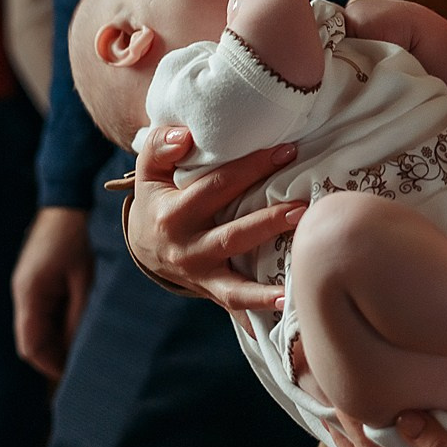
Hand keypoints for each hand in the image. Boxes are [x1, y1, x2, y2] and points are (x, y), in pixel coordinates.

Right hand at [12, 206, 92, 379]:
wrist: (70, 198)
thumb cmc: (80, 236)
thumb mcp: (87, 277)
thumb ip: (81, 314)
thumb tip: (80, 349)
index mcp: (31, 294)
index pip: (31, 346)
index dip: (51, 366)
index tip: (75, 377)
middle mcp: (24, 292)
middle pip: (34, 338)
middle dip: (56, 355)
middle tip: (85, 366)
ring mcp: (29, 285)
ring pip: (40, 326)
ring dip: (60, 338)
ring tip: (88, 346)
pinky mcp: (38, 278)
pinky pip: (46, 310)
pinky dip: (60, 321)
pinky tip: (82, 321)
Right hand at [127, 125, 306, 313]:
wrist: (144, 246)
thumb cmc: (157, 199)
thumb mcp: (149, 170)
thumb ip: (160, 145)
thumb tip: (184, 136)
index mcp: (172, 215)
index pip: (218, 187)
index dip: (252, 167)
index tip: (286, 152)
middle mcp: (186, 250)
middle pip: (232, 235)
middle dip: (269, 221)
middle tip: (303, 207)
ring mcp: (199, 276)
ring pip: (235, 284)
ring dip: (267, 284)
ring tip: (297, 270)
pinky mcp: (211, 291)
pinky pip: (236, 305)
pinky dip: (259, 310)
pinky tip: (288, 308)